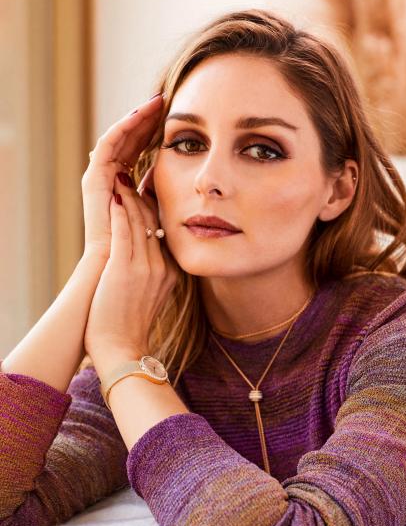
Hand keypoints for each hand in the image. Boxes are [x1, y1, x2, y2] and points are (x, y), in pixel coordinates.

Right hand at [82, 93, 163, 260]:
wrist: (118, 275)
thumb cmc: (143, 258)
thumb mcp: (162, 224)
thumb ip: (168, 205)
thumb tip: (192, 191)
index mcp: (128, 190)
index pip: (142, 154)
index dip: (157, 136)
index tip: (177, 120)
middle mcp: (113, 182)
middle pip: (130, 142)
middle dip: (147, 121)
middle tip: (165, 99)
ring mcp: (101, 180)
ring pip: (119, 138)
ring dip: (136, 118)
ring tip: (155, 101)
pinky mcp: (94, 181)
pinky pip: (107, 145)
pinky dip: (123, 127)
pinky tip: (140, 114)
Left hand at [83, 172, 177, 367]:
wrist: (121, 349)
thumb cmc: (129, 327)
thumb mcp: (152, 298)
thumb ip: (154, 276)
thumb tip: (149, 260)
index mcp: (170, 273)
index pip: (163, 232)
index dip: (154, 209)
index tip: (146, 191)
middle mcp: (162, 267)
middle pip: (153, 223)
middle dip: (141, 197)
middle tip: (131, 176)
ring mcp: (144, 268)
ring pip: (138, 224)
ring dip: (128, 199)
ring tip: (120, 179)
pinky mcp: (123, 270)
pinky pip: (123, 234)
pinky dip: (118, 214)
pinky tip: (113, 198)